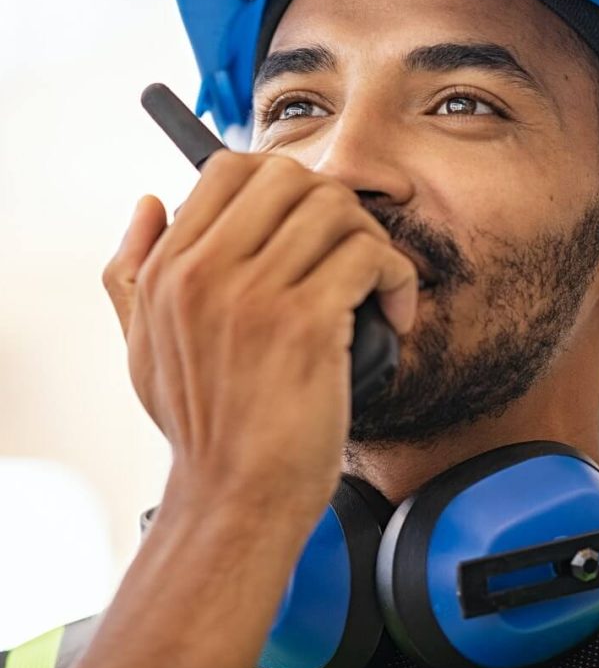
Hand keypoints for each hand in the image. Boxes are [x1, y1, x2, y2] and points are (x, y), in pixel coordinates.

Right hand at [102, 153, 416, 514]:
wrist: (236, 499)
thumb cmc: (202, 427)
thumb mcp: (141, 346)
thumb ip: (132, 271)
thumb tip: (150, 203)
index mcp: (170, 270)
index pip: (228, 169)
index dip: (280, 182)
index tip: (304, 221)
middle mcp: (206, 273)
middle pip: (289, 176)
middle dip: (330, 204)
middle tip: (346, 249)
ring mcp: (255, 296)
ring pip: (335, 208)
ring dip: (369, 238)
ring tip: (372, 281)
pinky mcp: (307, 324)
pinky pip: (370, 255)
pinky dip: (396, 275)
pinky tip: (393, 310)